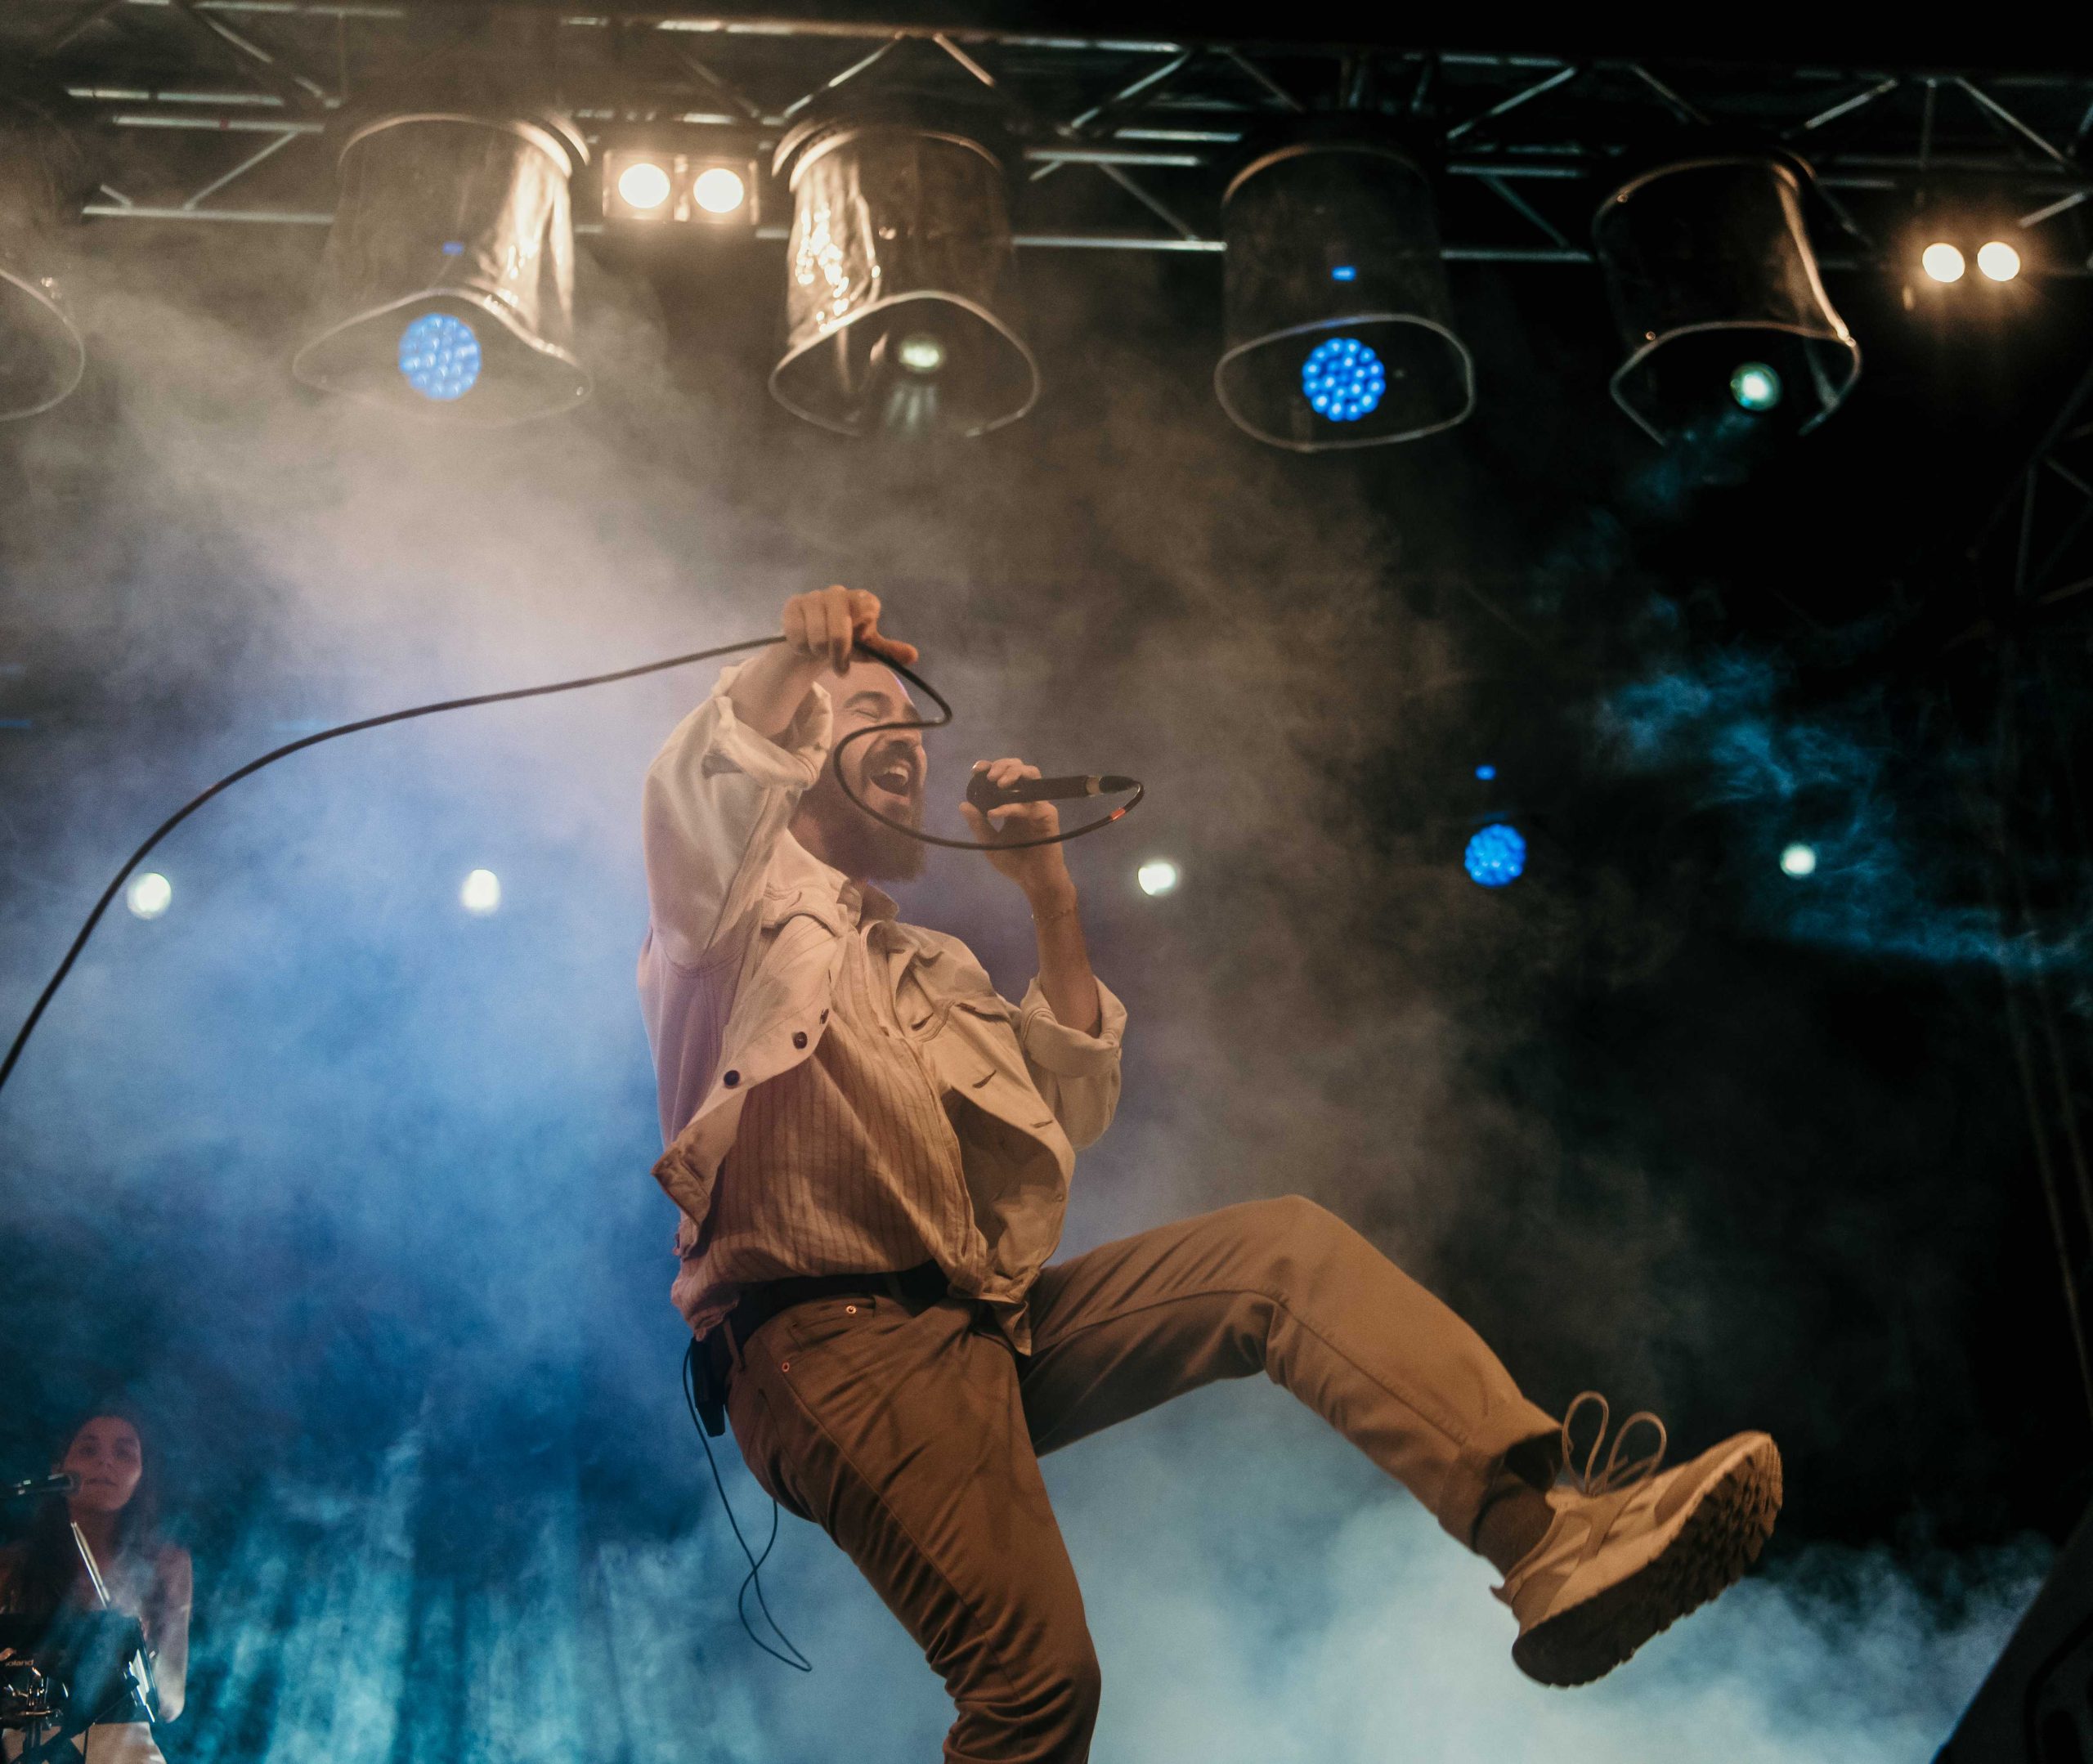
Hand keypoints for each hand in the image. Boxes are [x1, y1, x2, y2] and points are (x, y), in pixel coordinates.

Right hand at [781, 585, 918, 675]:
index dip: (861, 637)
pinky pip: (797, 633)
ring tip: (819, 653)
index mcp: (861, 599)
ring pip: (817, 636)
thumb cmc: (845, 643)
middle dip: (838, 654)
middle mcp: (838, 593)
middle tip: (839, 666)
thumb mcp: (867, 649)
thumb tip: (913, 656)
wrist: (812, 643)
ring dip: (818, 653)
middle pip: (839, 630)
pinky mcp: (793, 605)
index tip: (859, 645)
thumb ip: (888, 651)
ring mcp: (814, 597)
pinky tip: (803, 645)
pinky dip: (801, 647)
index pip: (868, 613)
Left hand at [960, 758, 1074, 900]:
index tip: (976, 769)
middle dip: (1003, 765)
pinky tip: (995, 813)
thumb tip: (963, 804)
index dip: (991, 767)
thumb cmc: (1014, 862)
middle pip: (1020, 768)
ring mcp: (1038, 805)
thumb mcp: (989, 842)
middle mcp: (1026, 800)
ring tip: (998, 783)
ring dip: (1014, 774)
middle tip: (989, 777)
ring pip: (1032, 775)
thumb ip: (978, 824)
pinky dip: (1011, 806)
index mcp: (1012, 803)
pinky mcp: (1048, 815)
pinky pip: (1029, 804)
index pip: (1003, 776)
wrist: (1034, 880)